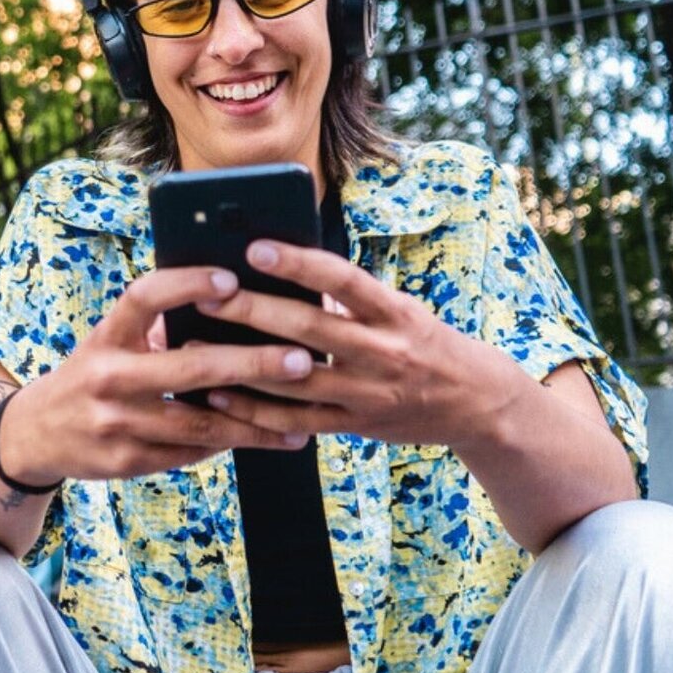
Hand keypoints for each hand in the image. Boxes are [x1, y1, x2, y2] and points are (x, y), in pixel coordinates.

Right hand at [0, 266, 318, 485]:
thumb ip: (159, 328)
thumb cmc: (94, 374)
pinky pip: (190, 453)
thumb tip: (237, 302)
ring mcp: (116, 423)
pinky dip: (232, 444)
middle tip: (301, 359)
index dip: (186, 285)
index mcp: (107, 335)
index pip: (145, 298)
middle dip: (251, 364)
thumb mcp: (111, 341)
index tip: (232, 279)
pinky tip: (269, 438)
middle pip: (189, 369)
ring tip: (303, 417)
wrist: (37, 433)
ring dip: (257, 422)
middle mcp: (108, 376)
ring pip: (200, 425)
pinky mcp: (126, 461)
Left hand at [194, 241, 540, 446]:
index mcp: (394, 312)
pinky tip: (220, 396)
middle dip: (254, 311)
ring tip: (197, 344)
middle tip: (209, 295)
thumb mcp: (398, 309)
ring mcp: (368, 393)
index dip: (299, 264)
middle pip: (310, 329)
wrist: (475, 402)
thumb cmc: (423, 341)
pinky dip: (256, 411)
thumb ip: (349, 297)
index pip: (343, 280)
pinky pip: (298, 421)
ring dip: (242, 363)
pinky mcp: (355, 424)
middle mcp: (383, 352)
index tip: (257, 247)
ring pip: (296, 379)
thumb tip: (287, 269)